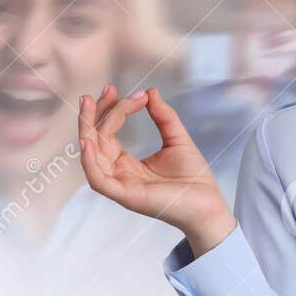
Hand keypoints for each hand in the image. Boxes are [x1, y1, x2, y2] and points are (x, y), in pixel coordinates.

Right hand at [78, 83, 236, 254]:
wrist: (208, 204)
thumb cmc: (193, 179)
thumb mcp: (177, 139)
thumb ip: (163, 117)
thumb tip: (150, 91)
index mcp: (126, 163)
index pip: (108, 133)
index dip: (112, 110)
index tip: (124, 91)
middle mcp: (118, 174)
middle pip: (96, 141)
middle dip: (95, 114)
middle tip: (104, 90)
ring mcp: (120, 185)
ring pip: (92, 155)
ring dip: (88, 129)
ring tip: (89, 105)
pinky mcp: (125, 196)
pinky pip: (98, 180)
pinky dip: (89, 161)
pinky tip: (89, 140)